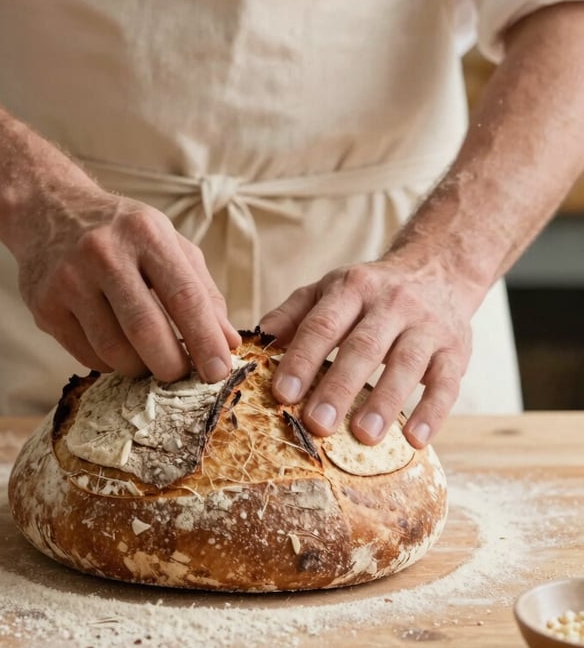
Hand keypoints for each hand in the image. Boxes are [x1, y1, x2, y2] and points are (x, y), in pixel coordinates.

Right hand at [5, 178, 239, 383]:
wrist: (48, 209)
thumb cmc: (121, 231)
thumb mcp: (167, 242)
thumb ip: (202, 289)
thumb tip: (229, 341)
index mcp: (145, 233)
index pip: (184, 296)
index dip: (205, 340)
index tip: (220, 372)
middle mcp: (104, 253)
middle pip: (146, 330)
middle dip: (172, 366)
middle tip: (183, 375)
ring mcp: (69, 280)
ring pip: (114, 351)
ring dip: (141, 369)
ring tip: (151, 361)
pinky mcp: (45, 306)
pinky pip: (87, 355)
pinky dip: (111, 363)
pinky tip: (119, 349)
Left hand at [263, 255, 478, 447]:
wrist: (437, 271)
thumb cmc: (370, 290)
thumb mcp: (330, 290)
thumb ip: (293, 315)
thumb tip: (255, 342)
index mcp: (352, 288)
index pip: (322, 325)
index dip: (301, 360)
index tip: (282, 394)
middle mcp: (391, 303)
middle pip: (363, 347)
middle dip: (339, 387)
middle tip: (316, 425)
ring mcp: (426, 326)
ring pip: (406, 364)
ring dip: (385, 402)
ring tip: (364, 436)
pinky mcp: (455, 350)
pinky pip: (446, 383)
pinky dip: (432, 412)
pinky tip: (416, 440)